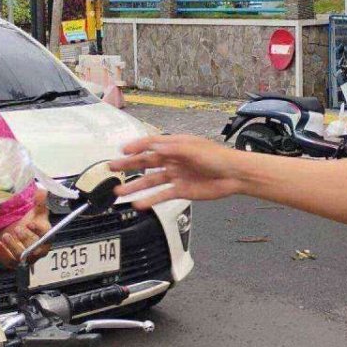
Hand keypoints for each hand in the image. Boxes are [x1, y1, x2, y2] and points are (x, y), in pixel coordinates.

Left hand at [0, 196, 50, 268]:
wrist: (16, 233)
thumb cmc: (28, 223)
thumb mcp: (35, 212)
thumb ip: (39, 202)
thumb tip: (42, 190)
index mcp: (46, 237)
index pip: (47, 236)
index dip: (38, 231)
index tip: (30, 223)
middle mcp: (38, 249)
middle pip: (35, 249)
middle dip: (26, 240)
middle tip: (17, 229)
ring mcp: (26, 257)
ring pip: (22, 257)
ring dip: (13, 247)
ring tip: (6, 236)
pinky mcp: (15, 262)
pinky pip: (9, 262)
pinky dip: (3, 254)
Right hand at [109, 134, 248, 208]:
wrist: (234, 176)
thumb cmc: (218, 157)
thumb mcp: (194, 148)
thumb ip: (173, 148)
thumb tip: (154, 145)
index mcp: (176, 145)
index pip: (151, 143)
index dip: (136, 146)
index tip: (122, 151)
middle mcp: (173, 159)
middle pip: (146, 162)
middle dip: (128, 165)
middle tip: (112, 168)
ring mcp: (176, 175)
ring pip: (150, 181)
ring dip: (135, 186)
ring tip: (120, 192)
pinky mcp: (181, 190)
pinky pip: (161, 194)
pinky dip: (150, 199)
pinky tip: (139, 203)